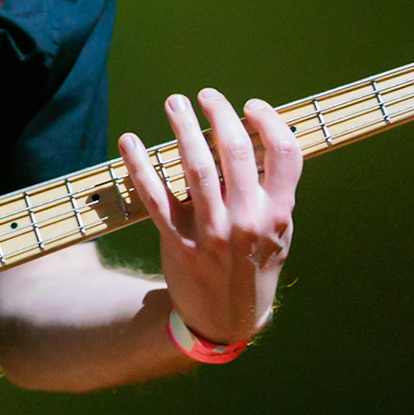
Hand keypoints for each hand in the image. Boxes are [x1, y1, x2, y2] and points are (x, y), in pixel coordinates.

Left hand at [119, 88, 301, 347]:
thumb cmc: (253, 264)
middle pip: (235, 152)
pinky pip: (155, 196)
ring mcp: (211, 232)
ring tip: (174, 103)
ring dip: (183, 128)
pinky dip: (139, 166)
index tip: (251, 106)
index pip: (284, 155)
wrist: (224, 318)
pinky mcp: (177, 240)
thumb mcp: (278, 232)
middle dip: (219, 114)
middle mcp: (246, 221)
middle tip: (206, 95)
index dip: (269, 122)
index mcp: (277, 214)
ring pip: (194, 168)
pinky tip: (129, 141)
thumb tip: (257, 135)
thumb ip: (272, 190)